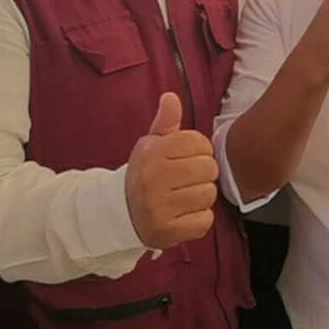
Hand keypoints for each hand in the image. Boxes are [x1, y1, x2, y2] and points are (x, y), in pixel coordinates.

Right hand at [126, 93, 218, 250]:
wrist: (119, 212)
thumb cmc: (144, 174)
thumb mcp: (150, 145)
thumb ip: (165, 121)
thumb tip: (171, 97)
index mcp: (151, 153)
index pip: (198, 142)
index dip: (200, 149)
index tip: (189, 156)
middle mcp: (153, 180)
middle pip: (208, 168)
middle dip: (204, 173)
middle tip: (189, 178)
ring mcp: (159, 208)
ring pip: (209, 194)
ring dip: (202, 196)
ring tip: (186, 196)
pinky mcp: (167, 232)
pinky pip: (205, 221)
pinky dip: (199, 218)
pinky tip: (184, 214)